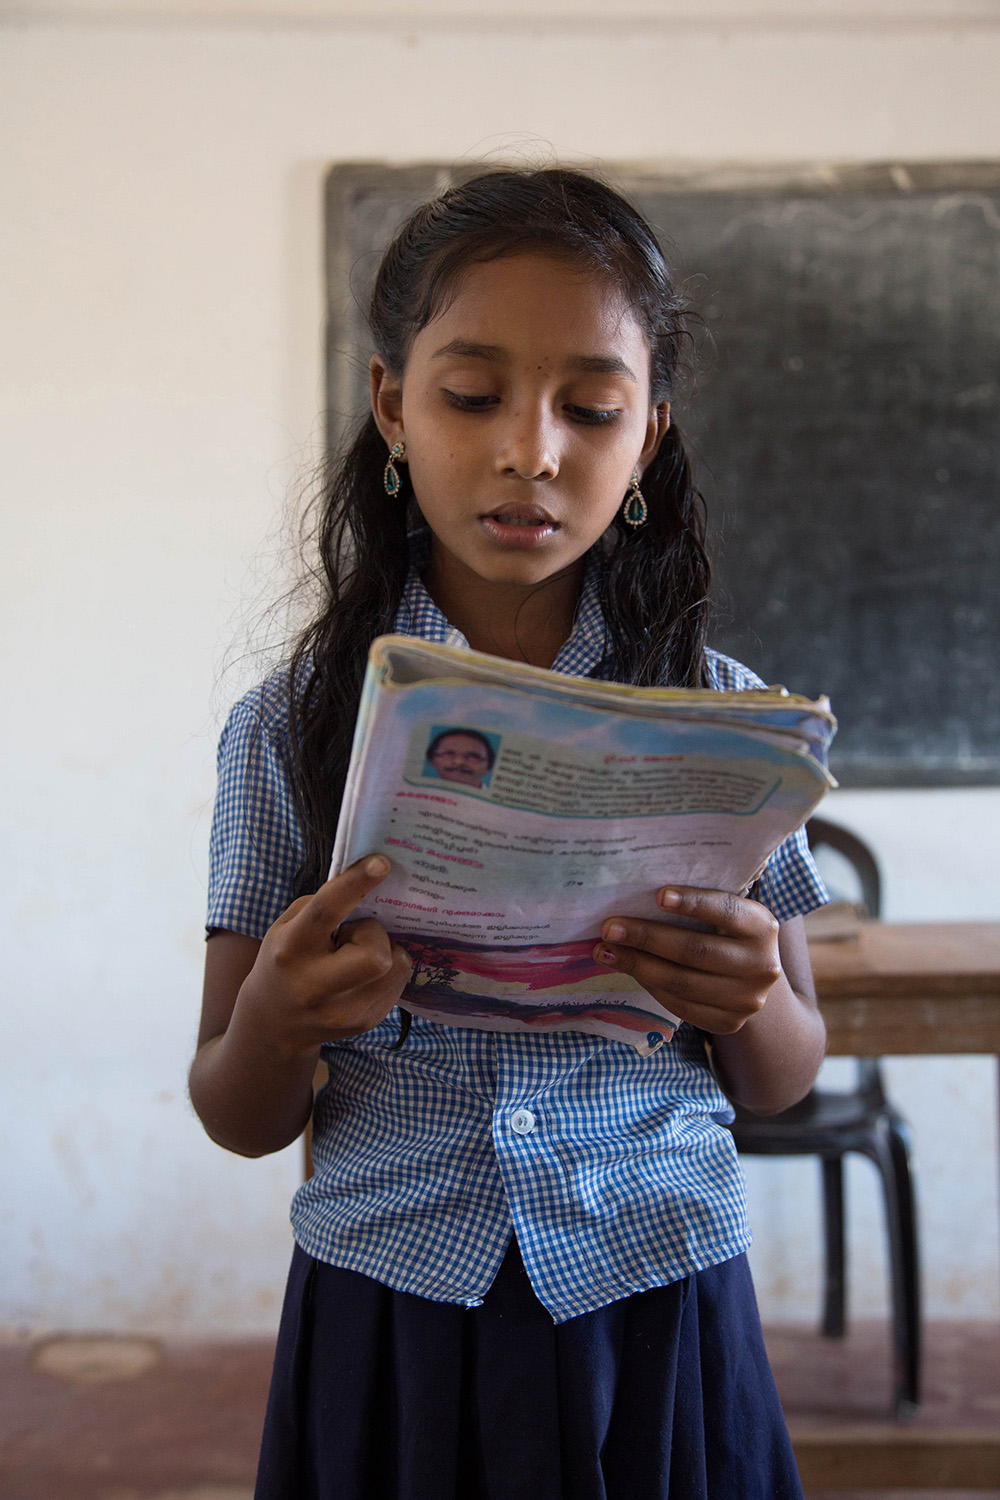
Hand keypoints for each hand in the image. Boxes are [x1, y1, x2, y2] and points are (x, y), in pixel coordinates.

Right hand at [236, 854, 412, 1057]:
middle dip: (373, 935)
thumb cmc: (284, 960)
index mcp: (291, 949)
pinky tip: (362, 975)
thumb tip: (369, 885)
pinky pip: (398, 983)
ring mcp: (340, 1012)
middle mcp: (313, 985)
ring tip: (357, 956)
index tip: (381, 863)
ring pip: (394, 967)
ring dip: (384, 952)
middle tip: (354, 936)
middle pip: (374, 954)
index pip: (325, 912)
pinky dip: (387, 971)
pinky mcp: (363, 1023)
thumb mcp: (286, 927)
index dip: (356, 883)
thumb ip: (321, 906)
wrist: (272, 1023)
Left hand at [593, 885, 781, 1034]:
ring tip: (606, 951)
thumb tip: (638, 897)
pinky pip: (680, 1005)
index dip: (693, 903)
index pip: (725, 910)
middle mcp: (761, 964)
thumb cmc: (727, 933)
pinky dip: (650, 986)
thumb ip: (698, 904)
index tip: (658, 895)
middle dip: (646, 937)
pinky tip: (629, 971)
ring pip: (682, 982)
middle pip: (695, 950)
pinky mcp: (729, 1022)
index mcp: (762, 926)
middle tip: (609, 928)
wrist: (753, 978)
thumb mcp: (727, 913)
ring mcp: (747, 999)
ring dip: (637, 965)